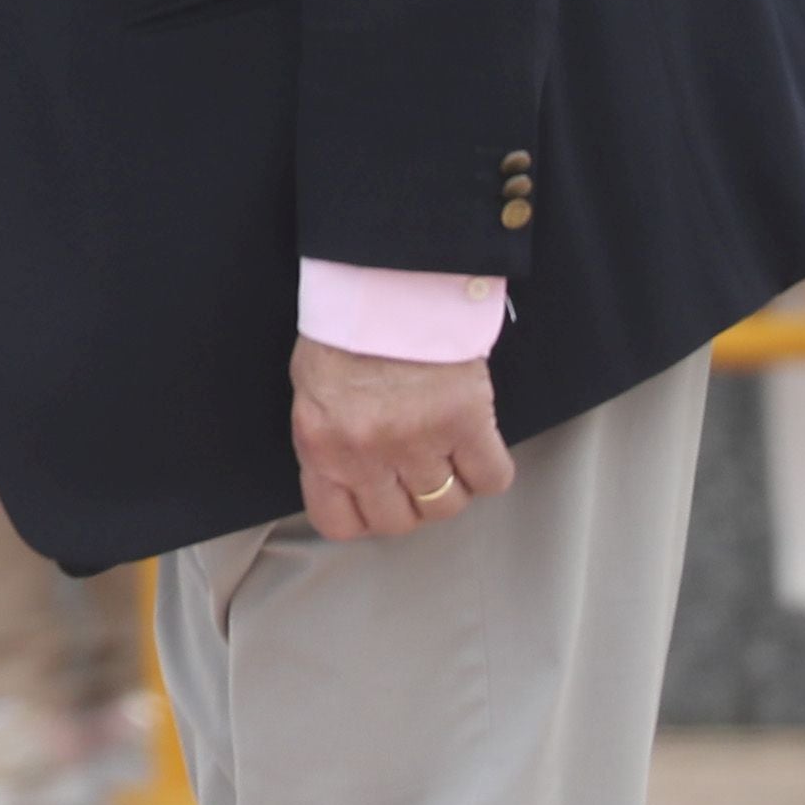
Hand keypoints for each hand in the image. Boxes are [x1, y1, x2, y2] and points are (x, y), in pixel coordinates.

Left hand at [290, 336, 511, 541]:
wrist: (386, 282)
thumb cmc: (347, 331)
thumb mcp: (314, 392)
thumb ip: (328, 443)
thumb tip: (349, 483)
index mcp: (320, 444)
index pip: (339, 522)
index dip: (364, 517)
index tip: (378, 501)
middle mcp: (366, 453)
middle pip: (400, 522)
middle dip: (410, 503)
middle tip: (418, 473)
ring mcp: (417, 441)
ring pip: (447, 505)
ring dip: (452, 487)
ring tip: (448, 454)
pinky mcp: (465, 423)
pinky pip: (490, 478)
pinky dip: (489, 469)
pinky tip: (477, 444)